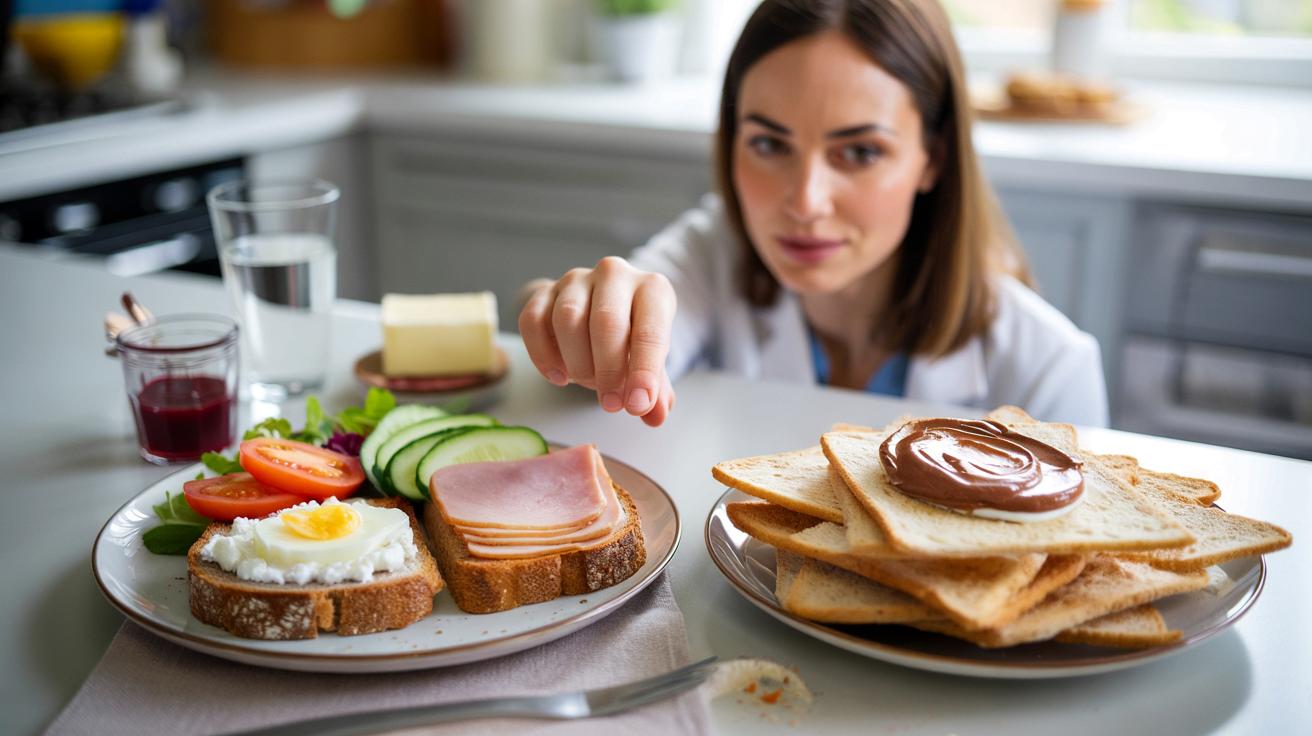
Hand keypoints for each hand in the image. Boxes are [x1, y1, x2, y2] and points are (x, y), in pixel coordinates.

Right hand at [518, 257, 676, 426]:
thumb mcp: (650, 361)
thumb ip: (656, 390)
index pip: (650, 330)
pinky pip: (533, 321)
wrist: (600, 310)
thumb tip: (655, 416)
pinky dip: (543, 355)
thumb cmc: (630, 338)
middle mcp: (615, 274)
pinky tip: (558, 377)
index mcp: (652, 289)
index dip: (644, 371)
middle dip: (608, 370)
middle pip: (606, 321)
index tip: (636, 405)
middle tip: (611, 404)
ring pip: (567, 319)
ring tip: (588, 383)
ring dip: (577, 363)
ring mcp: (576, 280)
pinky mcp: (544, 291)